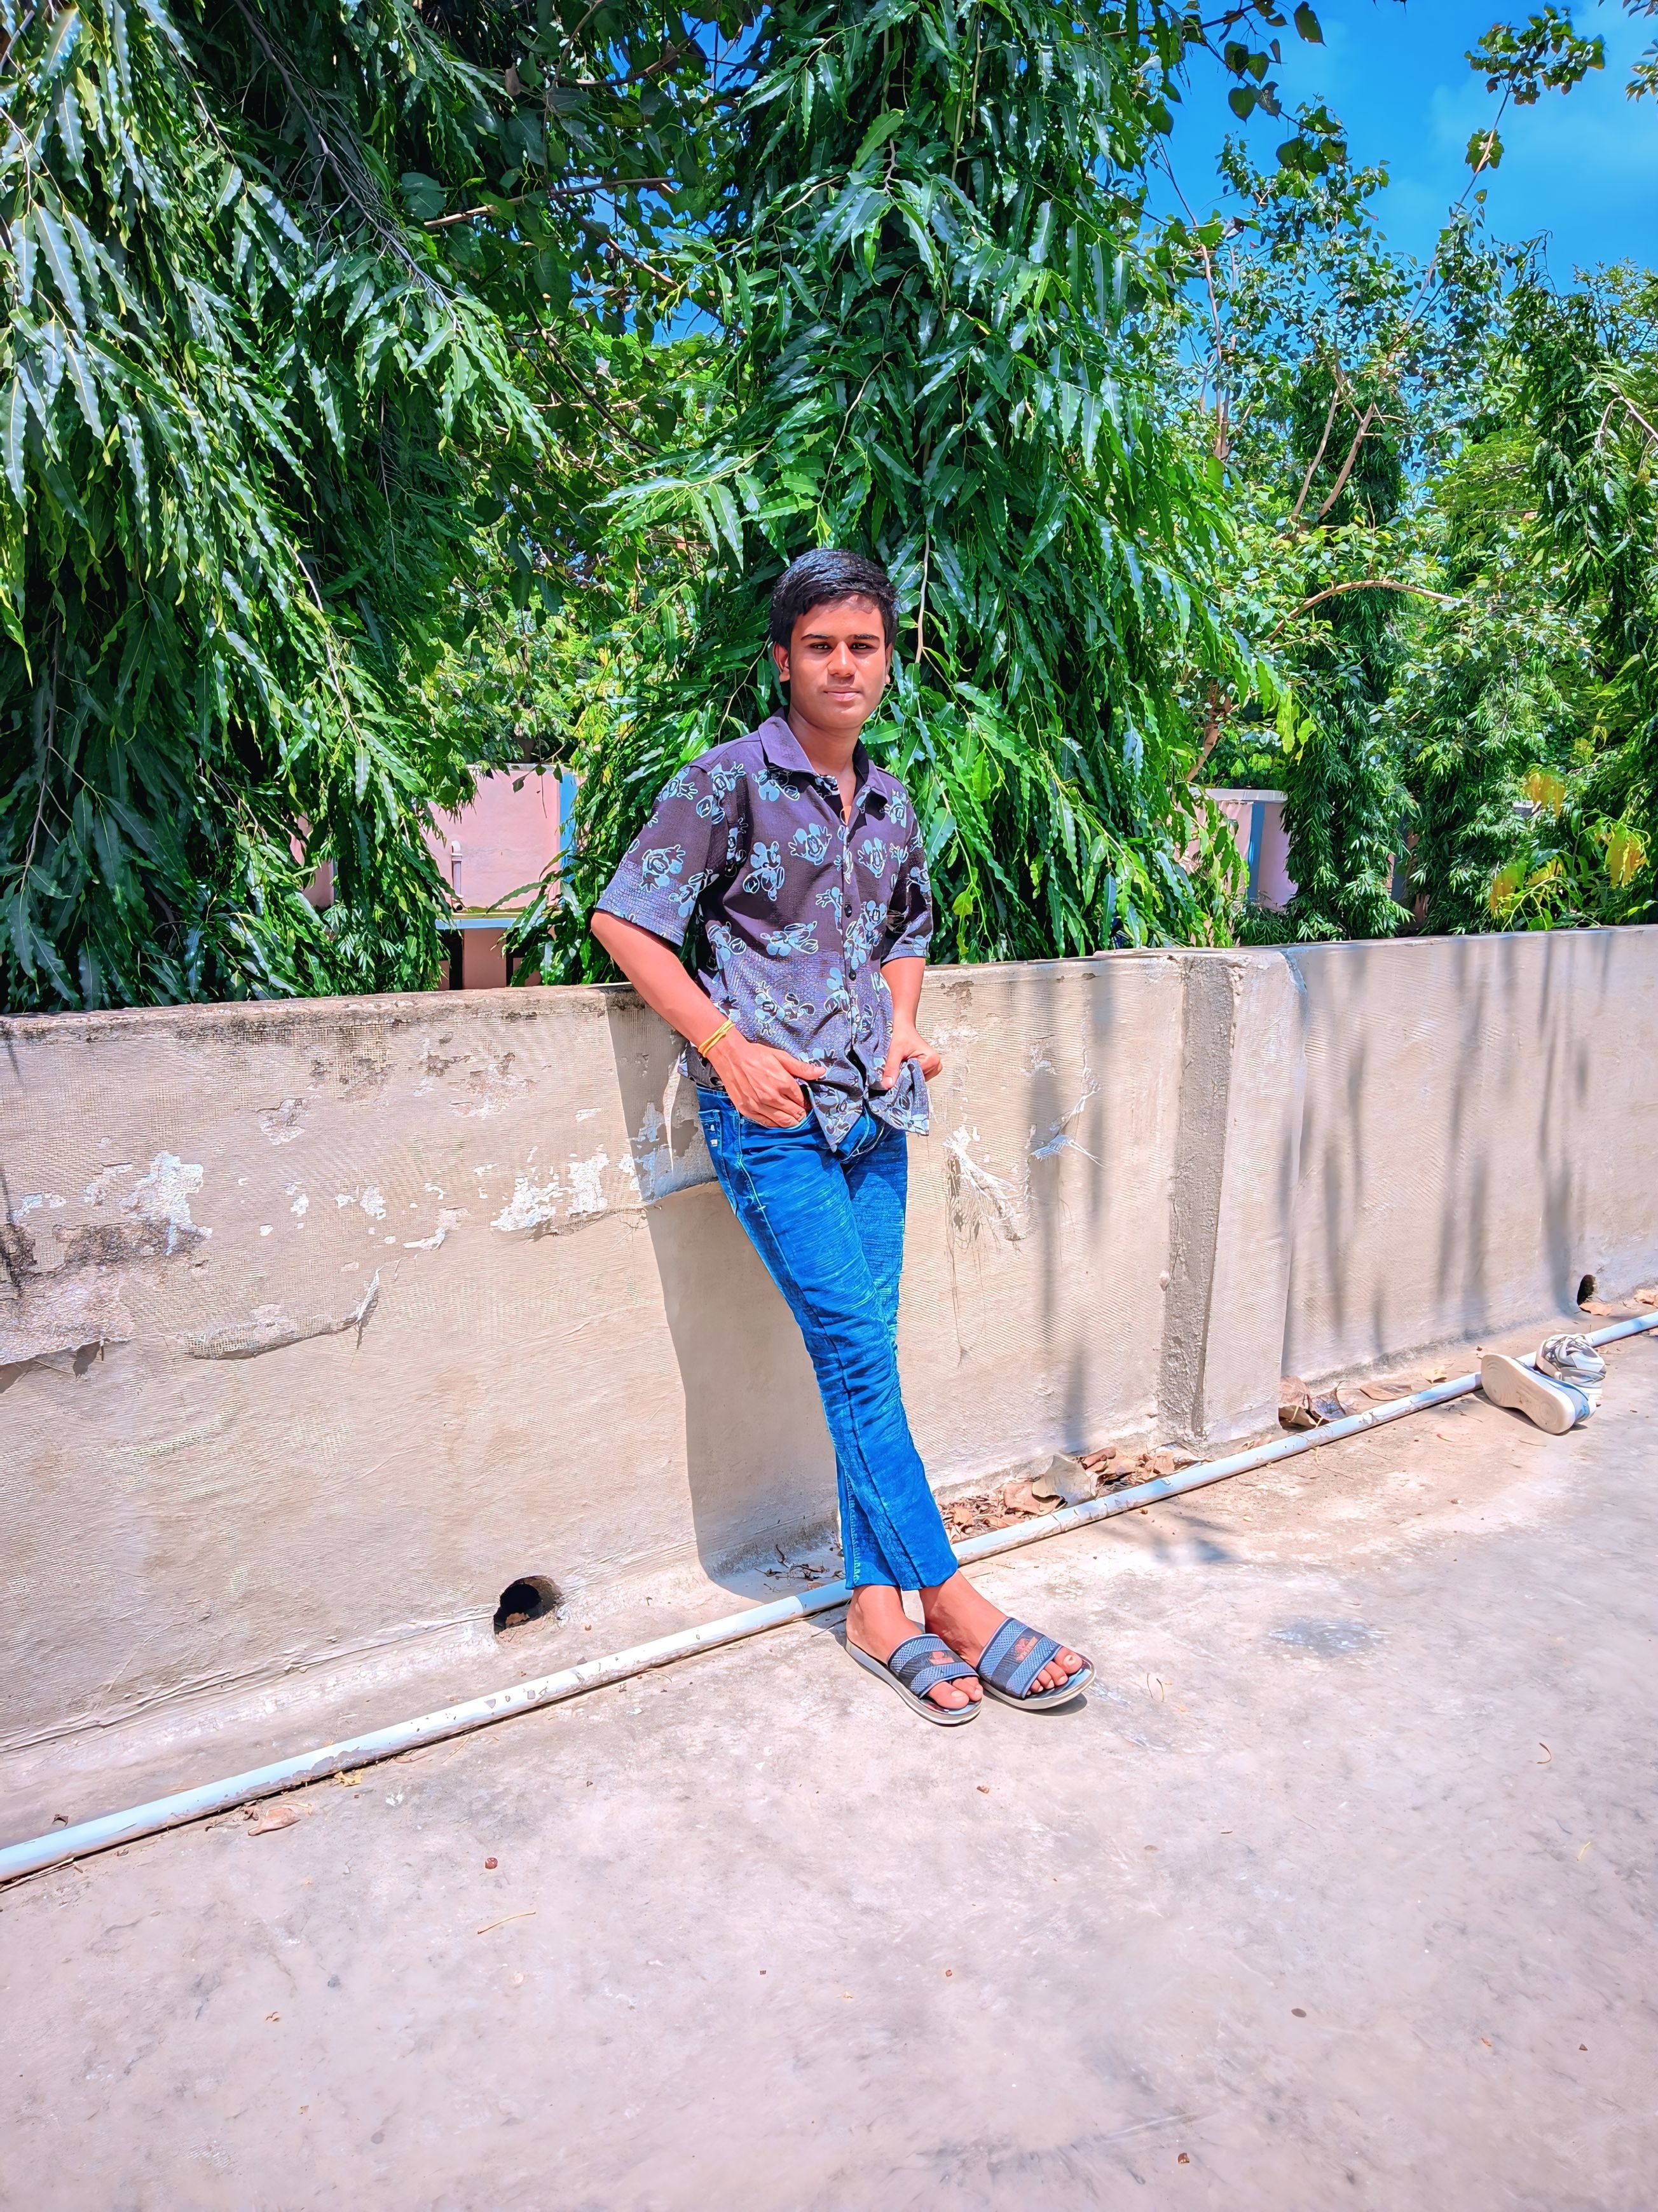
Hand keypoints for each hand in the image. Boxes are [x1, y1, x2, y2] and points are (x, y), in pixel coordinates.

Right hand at [705, 1029, 825, 1127]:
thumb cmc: (755, 1055)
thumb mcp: (781, 1057)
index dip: (805, 1103)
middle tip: (801, 1113)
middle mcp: (772, 1097)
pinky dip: (775, 1124)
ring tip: (793, 1119)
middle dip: (800, 1114)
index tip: (805, 1103)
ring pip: (782, 1121)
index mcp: (783, 1083)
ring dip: (791, 1122)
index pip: (801, 1100)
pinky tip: (778, 1120)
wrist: (731, 1056)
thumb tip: (821, 1072)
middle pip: (794, 1113)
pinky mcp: (748, 1110)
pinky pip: (766, 1123)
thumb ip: (801, 1067)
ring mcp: (759, 1105)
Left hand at [877, 1015, 942, 1090]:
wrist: (902, 1025)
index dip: (902, 1077)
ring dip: (905, 1074)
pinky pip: (916, 1076)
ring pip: (915, 1079)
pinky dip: (908, 1072)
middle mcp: (936, 1064)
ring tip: (900, 1063)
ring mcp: (933, 1067)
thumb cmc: (901, 1033)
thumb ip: (891, 1068)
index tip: (892, 1074)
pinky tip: (903, 1065)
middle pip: (916, 1079)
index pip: (915, 1078)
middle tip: (895, 1066)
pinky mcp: (927, 1067)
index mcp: (933, 1060)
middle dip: (904, 1075)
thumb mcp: (895, 1050)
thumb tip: (888, 1084)